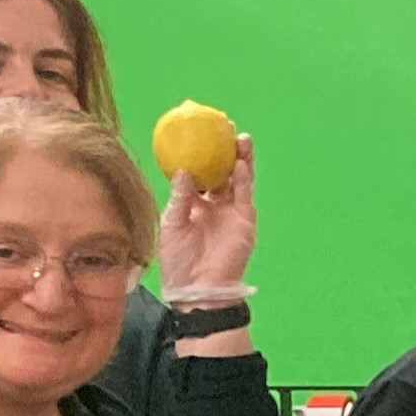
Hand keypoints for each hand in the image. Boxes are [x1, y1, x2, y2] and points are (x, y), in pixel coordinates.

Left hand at [155, 134, 258, 293]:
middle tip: (223, 127)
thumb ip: (180, 197)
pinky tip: (240, 163)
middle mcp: (214, 205)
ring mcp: (231, 212)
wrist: (198, 288)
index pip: (198, 175)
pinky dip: (243, 178)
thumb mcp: (171, 224)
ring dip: (240, 158)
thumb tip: (184, 171)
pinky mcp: (244, 221)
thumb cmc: (178, 261)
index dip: (199, 155)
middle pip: (222, 171)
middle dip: (224, 150)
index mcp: (194, 205)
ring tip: (239, 138)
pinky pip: (244, 195)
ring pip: (238, 179)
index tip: (196, 134)